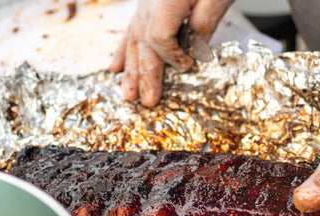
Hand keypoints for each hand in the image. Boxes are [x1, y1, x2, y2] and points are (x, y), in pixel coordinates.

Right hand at [109, 0, 232, 106]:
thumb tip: (195, 52)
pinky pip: (132, 27)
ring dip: (130, 68)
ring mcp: (145, 1)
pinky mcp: (148, 1)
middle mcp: (150, 2)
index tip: (188, 66)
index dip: (173, 58)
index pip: (161, 39)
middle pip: (143, 44)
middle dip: (145, 75)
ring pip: (133, 38)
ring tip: (126, 93)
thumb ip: (204, 23)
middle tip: (146, 102)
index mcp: (166, 0)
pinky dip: (124, 48)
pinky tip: (115, 66)